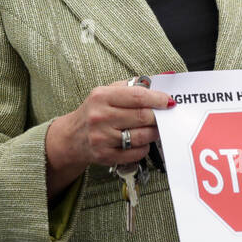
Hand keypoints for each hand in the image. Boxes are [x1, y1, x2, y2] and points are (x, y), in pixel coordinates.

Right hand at [44, 83, 170, 194]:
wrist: (72, 137)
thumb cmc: (94, 111)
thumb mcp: (106, 92)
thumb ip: (131, 86)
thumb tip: (156, 84)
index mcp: (101, 97)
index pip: (137, 96)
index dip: (157, 99)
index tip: (168, 101)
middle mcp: (100, 117)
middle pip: (142, 116)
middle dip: (158, 117)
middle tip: (164, 116)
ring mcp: (102, 138)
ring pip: (142, 136)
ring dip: (154, 133)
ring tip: (153, 128)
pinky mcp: (105, 156)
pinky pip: (136, 153)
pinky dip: (144, 147)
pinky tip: (141, 141)